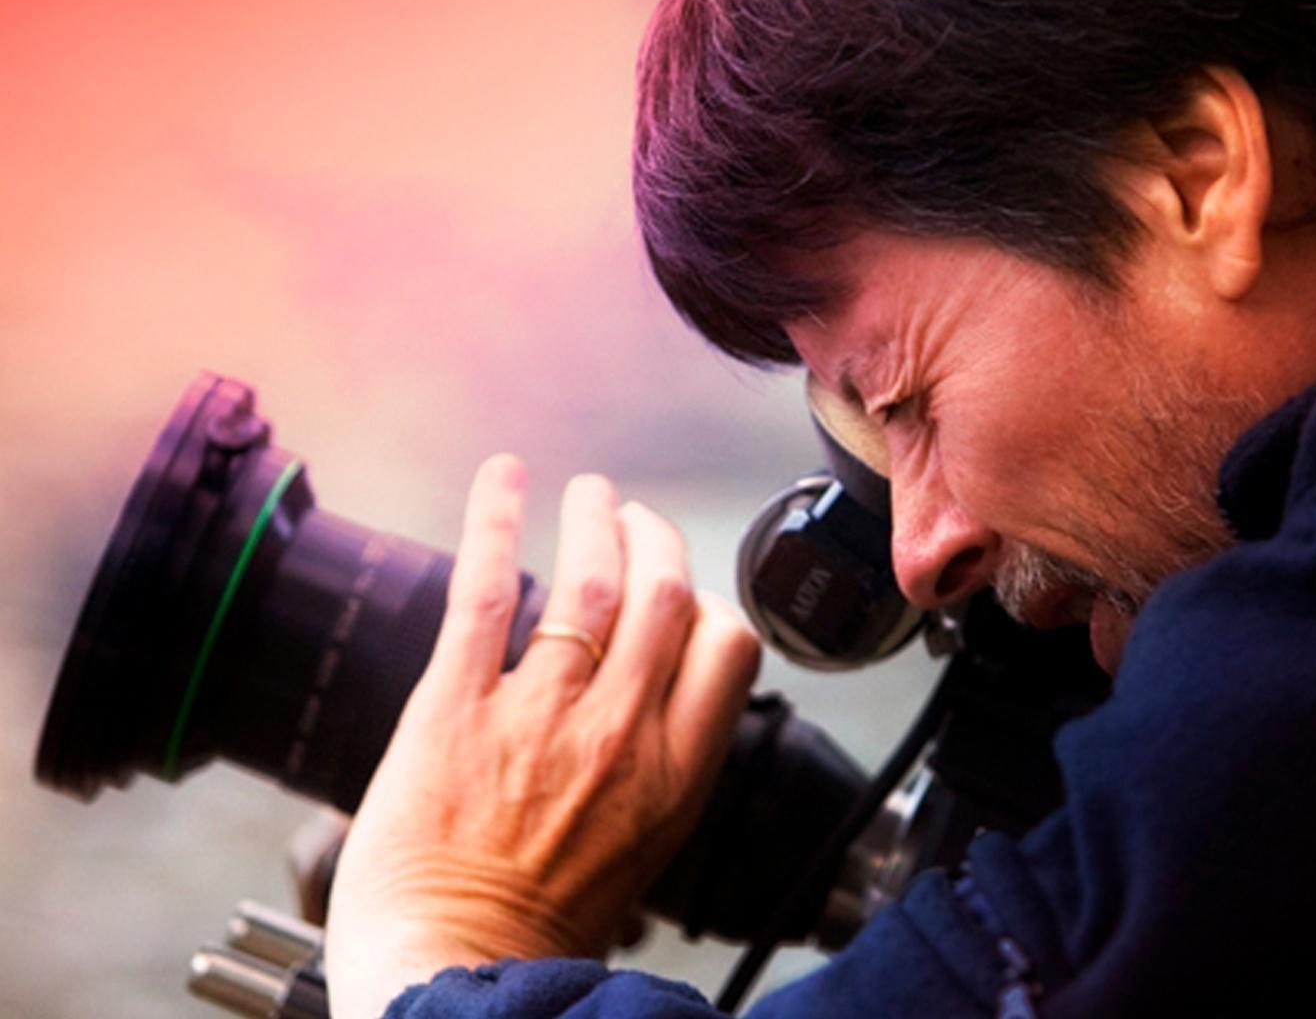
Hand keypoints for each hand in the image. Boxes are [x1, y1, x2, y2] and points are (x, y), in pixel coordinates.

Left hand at [325, 455, 760, 1017]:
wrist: (455, 972)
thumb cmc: (537, 932)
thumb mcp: (642, 856)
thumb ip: (655, 777)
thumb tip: (655, 721)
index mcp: (673, 772)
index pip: (727, 644)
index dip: (711, 602)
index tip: (685, 592)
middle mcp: (618, 731)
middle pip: (664, 593)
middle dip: (655, 539)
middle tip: (636, 520)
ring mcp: (539, 712)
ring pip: (589, 580)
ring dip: (594, 519)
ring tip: (591, 495)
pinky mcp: (455, 706)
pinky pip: (486, 592)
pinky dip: (496, 519)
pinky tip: (506, 478)